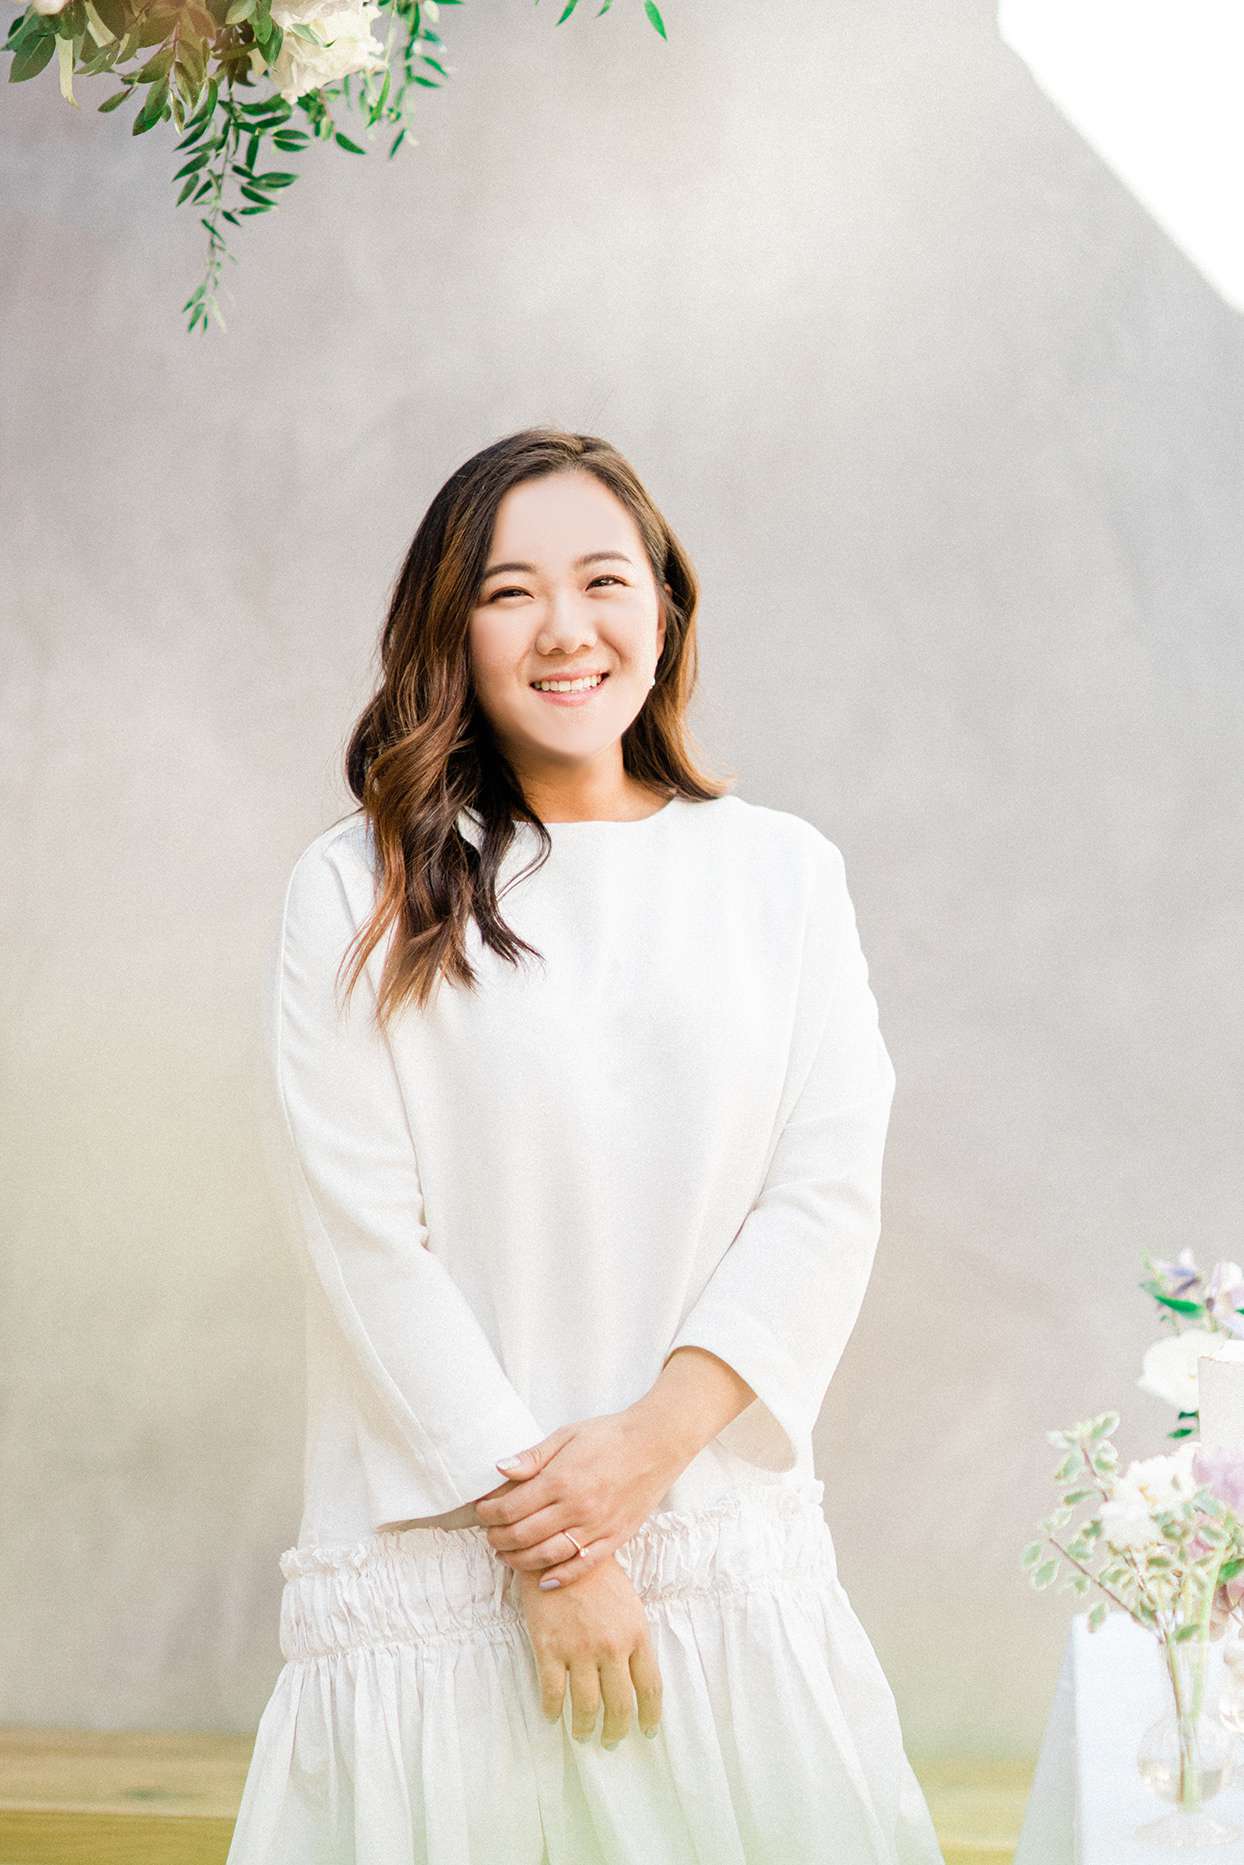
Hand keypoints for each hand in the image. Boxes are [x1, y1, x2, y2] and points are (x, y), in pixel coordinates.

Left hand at [475, 1409, 686, 1588]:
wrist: (655, 1443)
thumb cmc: (609, 1435)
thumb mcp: (567, 1435)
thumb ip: (533, 1457)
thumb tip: (499, 1469)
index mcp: (560, 1480)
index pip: (511, 1508)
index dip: (489, 1514)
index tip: (482, 1512)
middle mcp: (576, 1508)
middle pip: (523, 1536)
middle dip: (498, 1538)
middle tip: (489, 1534)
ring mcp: (596, 1527)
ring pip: (547, 1556)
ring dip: (519, 1560)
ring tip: (506, 1555)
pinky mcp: (614, 1538)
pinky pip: (582, 1566)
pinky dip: (560, 1577)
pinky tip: (544, 1580)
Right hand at [514, 1556, 662, 1746]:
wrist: (559, 1549)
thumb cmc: (596, 1574)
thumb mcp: (628, 1603)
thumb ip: (633, 1639)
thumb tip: (635, 1676)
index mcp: (636, 1634)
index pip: (649, 1687)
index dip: (649, 1715)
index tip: (646, 1732)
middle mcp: (612, 1647)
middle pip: (619, 1704)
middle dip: (616, 1730)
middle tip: (610, 1742)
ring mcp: (580, 1650)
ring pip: (587, 1706)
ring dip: (585, 1728)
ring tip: (583, 1735)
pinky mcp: (549, 1648)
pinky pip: (553, 1692)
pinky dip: (553, 1711)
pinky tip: (553, 1716)